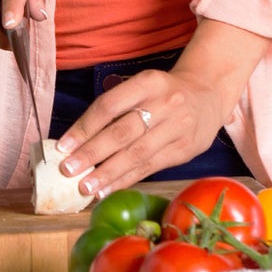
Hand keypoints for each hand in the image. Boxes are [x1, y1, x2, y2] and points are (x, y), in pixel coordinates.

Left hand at [53, 65, 230, 200]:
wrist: (208, 95)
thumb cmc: (163, 93)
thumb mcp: (142, 86)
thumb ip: (116, 107)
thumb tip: (77, 140)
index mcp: (148, 82)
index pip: (109, 105)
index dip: (84, 127)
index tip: (63, 146)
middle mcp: (164, 103)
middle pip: (122, 132)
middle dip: (92, 153)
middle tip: (68, 170)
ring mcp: (177, 128)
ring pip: (136, 154)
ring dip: (108, 173)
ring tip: (85, 187)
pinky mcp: (184, 150)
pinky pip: (150, 167)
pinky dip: (126, 179)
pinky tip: (108, 189)